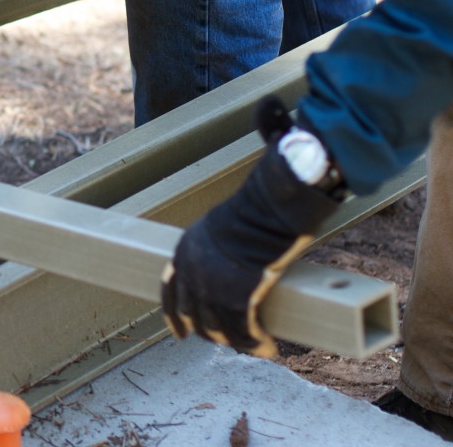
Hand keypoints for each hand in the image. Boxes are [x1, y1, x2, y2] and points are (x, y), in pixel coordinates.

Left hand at [160, 96, 346, 356]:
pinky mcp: (239, 294)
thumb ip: (249, 162)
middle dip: (210, 328)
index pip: (169, 285)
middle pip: (195, 310)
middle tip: (231, 338)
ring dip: (235, 339)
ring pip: (218, 325)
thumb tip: (270, 105)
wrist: (282, 198)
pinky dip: (254, 342)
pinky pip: (242, 330)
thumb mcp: (247, 184)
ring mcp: (214, 280)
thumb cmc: (268, 188)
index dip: (175, 311)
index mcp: (188, 244)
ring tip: (252, 344)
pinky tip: (266, 347)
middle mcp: (193, 264)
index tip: (180, 330)